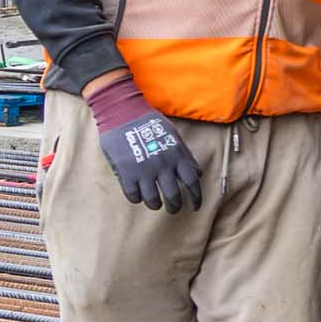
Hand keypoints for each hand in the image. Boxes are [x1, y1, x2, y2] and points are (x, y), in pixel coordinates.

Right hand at [83, 75, 203, 211]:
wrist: (123, 112)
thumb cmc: (149, 122)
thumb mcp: (173, 135)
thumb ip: (185, 155)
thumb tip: (197, 173)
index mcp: (176, 156)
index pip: (192, 183)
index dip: (196, 198)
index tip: (195, 207)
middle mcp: (162, 166)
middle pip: (173, 195)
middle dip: (175, 206)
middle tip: (174, 209)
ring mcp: (144, 171)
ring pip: (153, 200)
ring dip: (156, 205)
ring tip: (155, 204)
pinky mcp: (126, 173)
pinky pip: (133, 195)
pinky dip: (137, 199)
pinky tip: (138, 196)